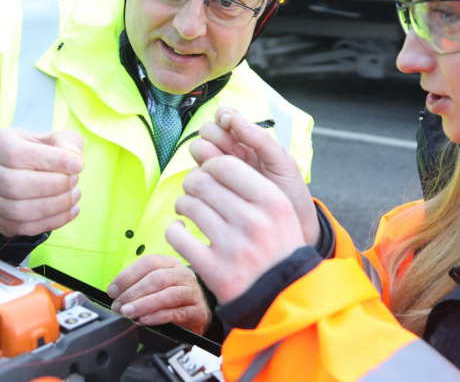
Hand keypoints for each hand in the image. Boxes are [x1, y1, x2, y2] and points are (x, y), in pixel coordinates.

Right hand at [0, 128, 83, 236]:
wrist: (11, 170)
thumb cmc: (35, 152)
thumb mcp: (50, 138)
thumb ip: (66, 142)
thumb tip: (75, 159)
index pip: (17, 154)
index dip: (51, 161)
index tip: (78, 165)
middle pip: (15, 184)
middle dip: (53, 185)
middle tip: (75, 181)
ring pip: (17, 210)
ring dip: (54, 206)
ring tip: (74, 196)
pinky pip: (23, 227)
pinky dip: (52, 222)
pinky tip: (70, 211)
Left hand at [107, 255, 209, 334]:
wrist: (196, 315)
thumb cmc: (172, 299)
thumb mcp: (156, 286)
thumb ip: (138, 285)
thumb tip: (114, 292)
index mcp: (171, 263)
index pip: (148, 263)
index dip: (127, 276)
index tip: (112, 290)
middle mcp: (183, 274)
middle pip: (157, 278)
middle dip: (133, 292)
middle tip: (118, 305)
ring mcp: (192, 292)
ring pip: (168, 295)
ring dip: (144, 304)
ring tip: (128, 312)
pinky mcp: (197, 311)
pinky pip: (177, 313)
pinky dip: (158, 316)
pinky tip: (144, 320)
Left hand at [166, 156, 305, 303]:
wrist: (285, 296)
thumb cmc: (280, 249)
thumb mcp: (283, 212)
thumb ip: (255, 185)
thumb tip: (217, 162)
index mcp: (272, 201)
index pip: (225, 165)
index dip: (210, 166)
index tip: (209, 174)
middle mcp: (253, 221)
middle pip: (202, 182)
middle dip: (193, 183)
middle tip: (195, 192)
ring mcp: (232, 247)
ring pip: (188, 205)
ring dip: (183, 205)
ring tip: (189, 211)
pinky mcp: (213, 270)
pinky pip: (177, 236)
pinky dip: (175, 231)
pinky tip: (182, 231)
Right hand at [191, 107, 319, 245]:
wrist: (292, 231)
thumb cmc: (291, 196)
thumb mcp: (283, 164)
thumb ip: (261, 139)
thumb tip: (234, 118)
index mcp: (248, 143)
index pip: (225, 118)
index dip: (222, 116)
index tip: (229, 123)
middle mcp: (230, 155)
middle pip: (206, 133)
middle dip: (214, 136)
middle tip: (234, 152)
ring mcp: (219, 174)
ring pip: (197, 152)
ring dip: (206, 155)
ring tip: (225, 171)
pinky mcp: (211, 194)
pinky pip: (196, 178)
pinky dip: (200, 176)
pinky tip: (216, 186)